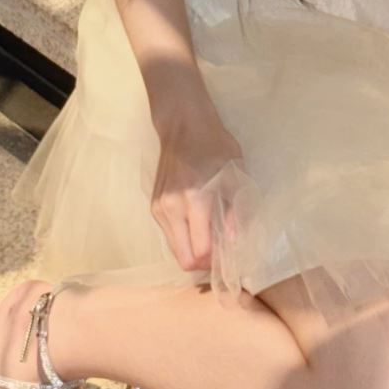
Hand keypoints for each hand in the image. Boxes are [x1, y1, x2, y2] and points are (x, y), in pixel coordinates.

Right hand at [150, 107, 246, 272]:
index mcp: (195, 200)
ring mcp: (158, 208)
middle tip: (219, 250)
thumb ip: (235, 210)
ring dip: (191, 250)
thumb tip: (233, 241)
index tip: (229, 253)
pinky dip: (183, 238)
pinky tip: (196, 224)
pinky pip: (169, 235)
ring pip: (175, 250)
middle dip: (202, 261)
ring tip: (209, 236)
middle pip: (183, 258)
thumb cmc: (215, 146)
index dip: (215, 259)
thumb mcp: (235, 174)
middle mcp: (172, 208)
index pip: (199, 251)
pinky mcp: (153, 207)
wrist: (183, 126)